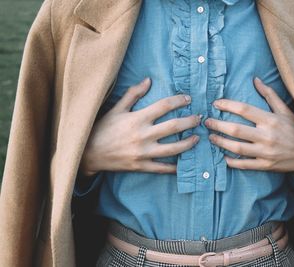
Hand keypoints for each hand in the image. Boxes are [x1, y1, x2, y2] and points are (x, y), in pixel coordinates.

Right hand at [79, 77, 200, 176]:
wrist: (89, 153)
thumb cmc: (102, 128)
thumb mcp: (116, 109)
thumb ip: (133, 94)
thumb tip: (148, 80)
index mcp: (137, 118)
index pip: (164, 106)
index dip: (179, 100)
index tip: (188, 99)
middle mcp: (143, 135)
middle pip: (173, 126)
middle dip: (190, 121)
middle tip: (199, 118)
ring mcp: (143, 152)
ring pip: (173, 149)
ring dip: (188, 143)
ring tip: (197, 138)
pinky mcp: (141, 166)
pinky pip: (162, 168)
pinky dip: (175, 167)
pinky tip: (184, 163)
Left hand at [204, 77, 293, 178]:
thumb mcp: (286, 110)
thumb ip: (270, 95)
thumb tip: (256, 79)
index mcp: (271, 120)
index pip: (244, 109)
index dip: (227, 105)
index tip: (215, 103)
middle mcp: (267, 136)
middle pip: (236, 129)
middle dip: (218, 125)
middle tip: (207, 122)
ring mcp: (266, 152)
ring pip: (237, 148)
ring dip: (221, 142)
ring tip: (211, 137)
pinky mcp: (265, 165)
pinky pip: (244, 164)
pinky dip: (232, 161)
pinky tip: (223, 157)